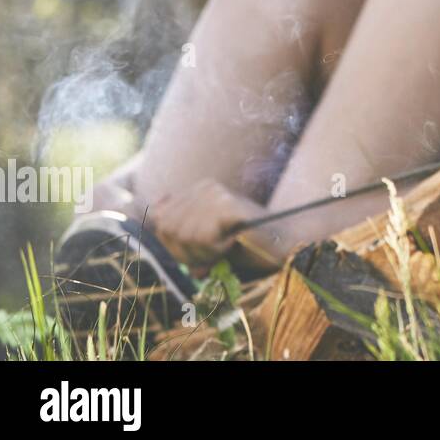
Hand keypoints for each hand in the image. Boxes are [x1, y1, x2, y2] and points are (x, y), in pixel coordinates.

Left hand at [149, 179, 265, 273]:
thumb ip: (180, 229)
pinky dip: (217, 250)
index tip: (200, 250)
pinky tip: (234, 243)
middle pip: (168, 230)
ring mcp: (218, 195)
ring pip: (185, 236)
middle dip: (188, 251)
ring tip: (228, 246)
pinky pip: (204, 238)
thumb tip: (153, 215)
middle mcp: (206, 187)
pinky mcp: (229, 207)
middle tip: (216, 252)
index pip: (159, 220)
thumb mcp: (205, 238)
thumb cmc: (246, 244)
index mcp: (198, 190)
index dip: (174, 244)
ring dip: (205, 253)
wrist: (286, 244)